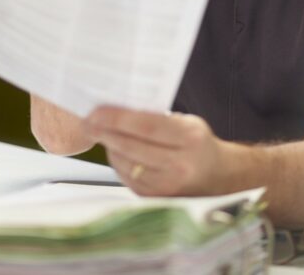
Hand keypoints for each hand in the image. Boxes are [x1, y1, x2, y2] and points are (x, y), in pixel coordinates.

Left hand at [86, 106, 227, 195]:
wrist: (215, 177)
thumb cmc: (197, 143)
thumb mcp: (186, 122)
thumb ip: (157, 117)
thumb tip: (118, 106)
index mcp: (189, 139)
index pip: (147, 126)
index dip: (118, 118)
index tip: (97, 111)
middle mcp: (180, 164)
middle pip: (132, 146)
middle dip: (105, 132)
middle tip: (87, 121)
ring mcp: (167, 185)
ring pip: (125, 163)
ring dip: (108, 146)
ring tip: (98, 132)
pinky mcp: (155, 198)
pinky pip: (126, 177)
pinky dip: (117, 161)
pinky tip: (113, 149)